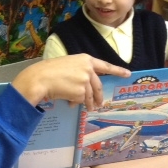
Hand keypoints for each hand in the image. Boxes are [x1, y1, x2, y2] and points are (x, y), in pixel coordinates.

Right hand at [11, 54, 130, 110]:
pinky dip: (75, 103)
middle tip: (100, 104)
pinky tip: (67, 102)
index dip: (117, 70)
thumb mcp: (68, 65)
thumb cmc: (49, 70)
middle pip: (98, 85)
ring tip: (86, 108)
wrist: (40, 78)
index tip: (127, 73)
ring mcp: (85, 81)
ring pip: (90, 96)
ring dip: (88, 103)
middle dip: (99, 96)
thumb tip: (85, 88)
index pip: (105, 66)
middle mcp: (88, 69)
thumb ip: (80, 72)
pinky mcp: (81, 92)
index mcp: (85, 59)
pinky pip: (81, 101)